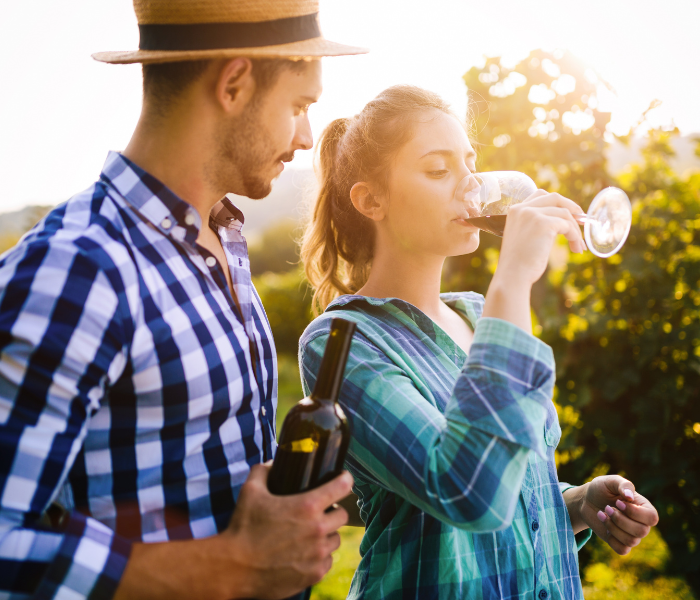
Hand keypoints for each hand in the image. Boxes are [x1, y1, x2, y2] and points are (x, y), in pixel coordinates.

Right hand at [224, 463, 353, 598]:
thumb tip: (272, 464)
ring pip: (335, 539)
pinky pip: (327, 561)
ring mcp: (318, 554)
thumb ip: (262, 471)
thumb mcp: (250, 491)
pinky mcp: (314, 574)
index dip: (345, 479)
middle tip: (320, 512)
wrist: (234, 569)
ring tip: (310, 535)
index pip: (342, 486)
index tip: (344, 479)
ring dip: (327, 535)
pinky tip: (305, 554)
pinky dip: (319, 557)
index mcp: (307, 506)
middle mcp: (318, 529)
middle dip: (334, 511)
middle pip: (343, 515)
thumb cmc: (242, 528)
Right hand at [497, 191, 586, 288]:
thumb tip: (562, 221)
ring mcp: (532, 214)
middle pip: (555, 198)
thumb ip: (536, 224)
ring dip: (575, 229)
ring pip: (564, 213)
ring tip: (578, 245)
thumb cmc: (519, 263)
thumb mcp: (524, 236)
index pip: (540, 195)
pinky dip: (575, 237)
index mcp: (515, 210)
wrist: (513, 276)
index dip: (558, 202)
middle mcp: (522, 209)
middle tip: (582, 221)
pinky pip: (568, 226)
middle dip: (572, 207)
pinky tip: (576, 248)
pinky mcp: (544, 224)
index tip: (569, 213)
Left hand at [564, 475, 658, 554]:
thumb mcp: (611, 481)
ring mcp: (632, 534)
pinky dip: (611, 539)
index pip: (652, 518)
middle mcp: (642, 523)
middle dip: (620, 520)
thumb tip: (630, 497)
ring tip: (602, 514)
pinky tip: (604, 525)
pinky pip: (623, 550)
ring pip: (631, 541)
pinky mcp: (620, 542)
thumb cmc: (601, 489)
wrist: (586, 500)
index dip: (635, 512)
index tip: (618, 502)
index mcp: (644, 507)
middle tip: (607, 508)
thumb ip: (623, 485)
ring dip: (612, 527)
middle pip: (642, 531)